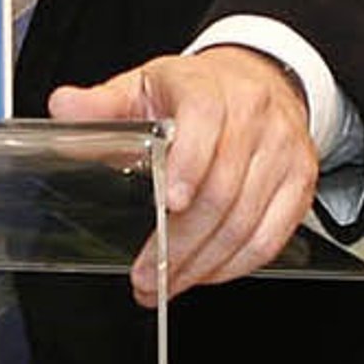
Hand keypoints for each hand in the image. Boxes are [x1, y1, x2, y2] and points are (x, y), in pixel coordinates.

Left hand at [47, 45, 317, 306]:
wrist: (259, 80)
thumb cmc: (196, 90)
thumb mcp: (143, 87)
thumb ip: (102, 104)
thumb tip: (63, 108)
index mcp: (209, 87)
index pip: (205, 120)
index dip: (189, 163)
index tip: (169, 203)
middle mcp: (253, 116)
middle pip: (223, 188)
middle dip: (182, 242)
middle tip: (148, 275)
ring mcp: (282, 150)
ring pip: (247, 220)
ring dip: (204, 263)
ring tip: (169, 283)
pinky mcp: (299, 181)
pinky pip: (272, 235)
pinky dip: (237, 264)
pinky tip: (207, 273)